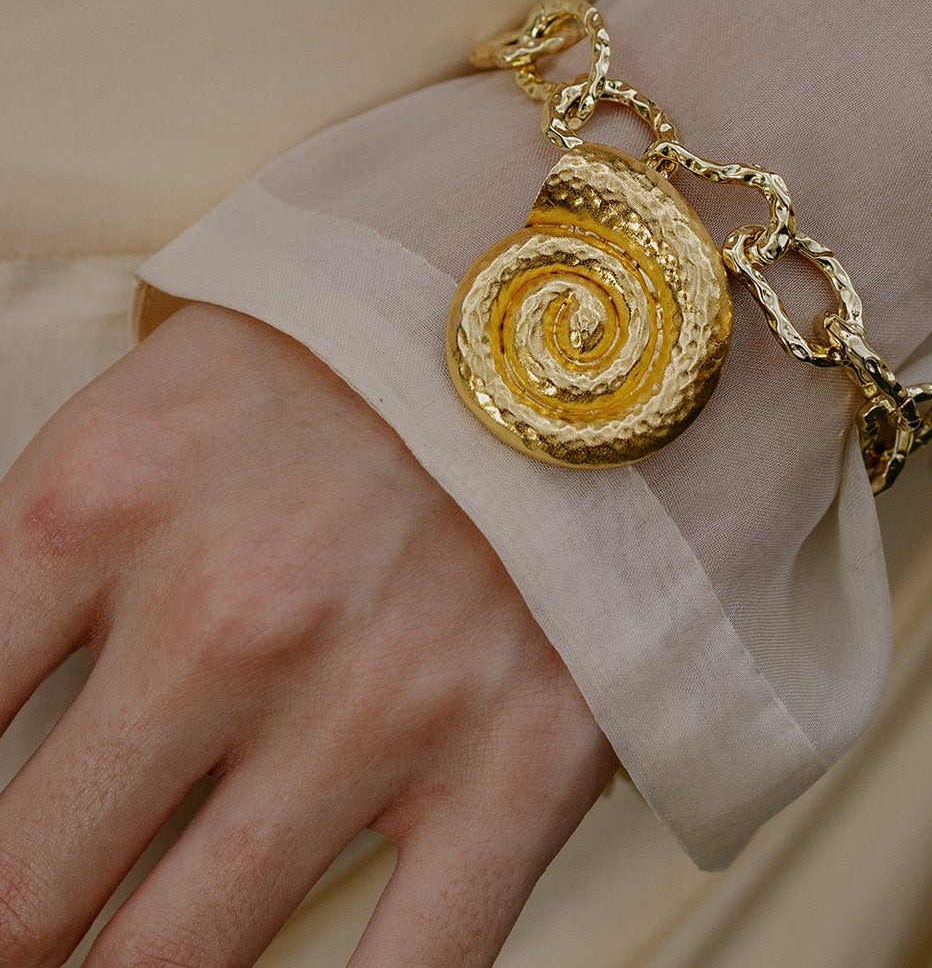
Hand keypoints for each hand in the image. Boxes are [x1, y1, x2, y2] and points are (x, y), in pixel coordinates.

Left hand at [0, 302, 617, 966]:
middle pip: (26, 901)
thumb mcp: (145, 418)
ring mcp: (381, 697)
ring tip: (150, 942)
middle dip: (19, 935)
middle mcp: (228, 612)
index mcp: (99, 504)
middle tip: (49, 921)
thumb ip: (23, 581)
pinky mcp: (522, 756)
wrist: (578, 323)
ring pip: (179, 961)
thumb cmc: (344, 371)